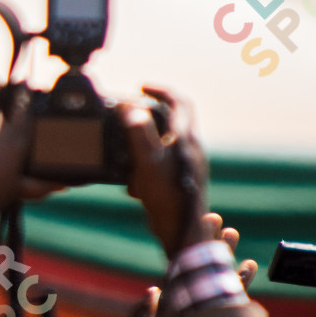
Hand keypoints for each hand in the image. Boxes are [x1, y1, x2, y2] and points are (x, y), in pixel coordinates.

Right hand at [124, 87, 211, 255]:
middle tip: (130, 111)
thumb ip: (140, 133)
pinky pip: (161, 161)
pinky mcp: (178, 179)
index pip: (181, 102)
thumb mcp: (148, 160)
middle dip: (150, 112)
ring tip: (125, 145)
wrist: (180, 230)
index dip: (161, 90)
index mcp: (186, 139)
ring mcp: (185, 164)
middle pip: (174, 118)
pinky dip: (144, 161)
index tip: (141, 86)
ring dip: (145, 138)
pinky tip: (132, 178)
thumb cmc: (167, 196)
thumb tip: (130, 108)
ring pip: (166, 140)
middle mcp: (190, 149)